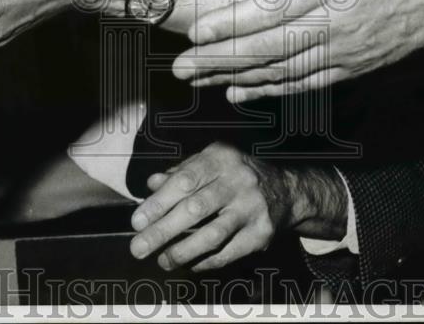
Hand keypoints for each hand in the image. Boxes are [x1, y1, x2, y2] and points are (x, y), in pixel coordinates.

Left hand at [129, 142, 296, 271]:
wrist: (286, 191)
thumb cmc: (235, 176)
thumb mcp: (210, 163)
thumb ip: (182, 173)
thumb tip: (152, 185)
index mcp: (222, 159)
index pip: (186, 180)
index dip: (159, 202)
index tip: (137, 221)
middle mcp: (239, 181)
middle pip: (196, 209)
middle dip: (163, 231)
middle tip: (138, 248)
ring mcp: (252, 208)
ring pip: (212, 235)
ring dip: (182, 251)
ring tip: (162, 261)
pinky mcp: (262, 234)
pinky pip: (227, 253)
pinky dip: (204, 261)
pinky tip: (188, 264)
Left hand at [174, 0, 423, 98]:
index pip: (274, 7)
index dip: (233, 23)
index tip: (198, 32)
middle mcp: (336, 22)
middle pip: (269, 46)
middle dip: (220, 58)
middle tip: (181, 66)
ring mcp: (344, 49)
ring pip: (282, 68)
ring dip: (238, 75)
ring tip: (199, 80)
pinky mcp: (354, 64)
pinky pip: (306, 81)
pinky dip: (271, 87)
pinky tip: (241, 89)